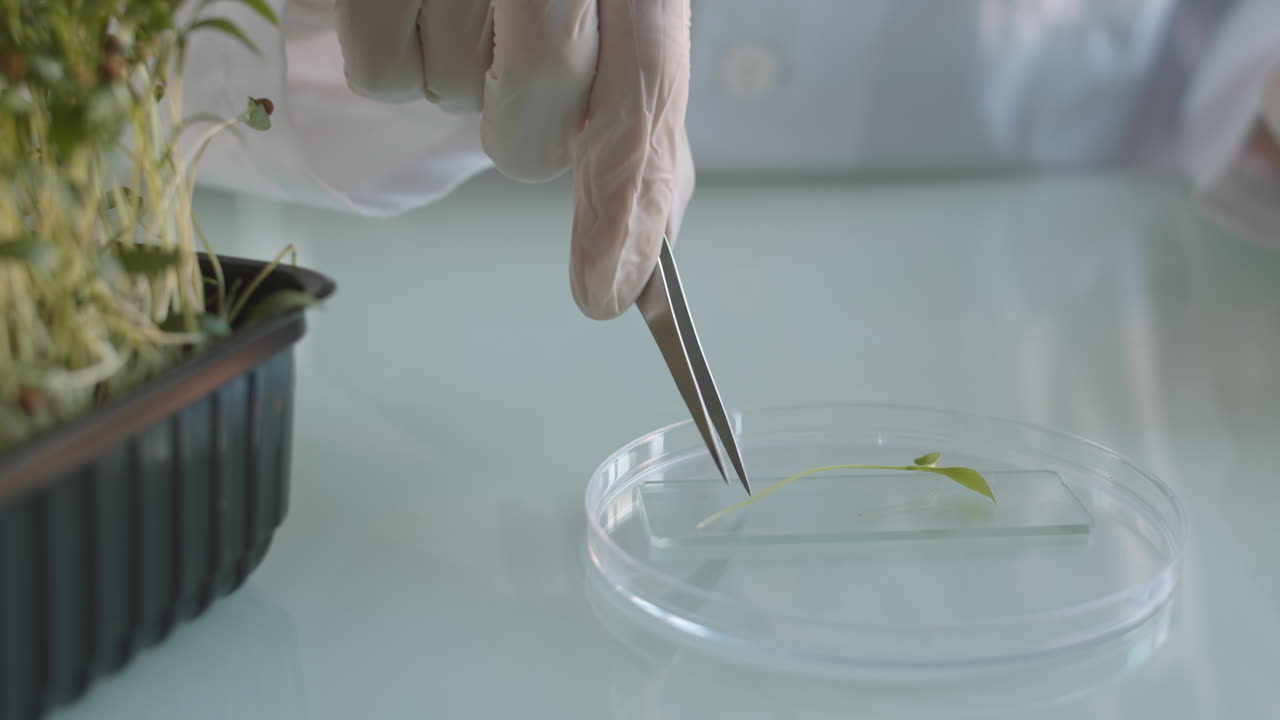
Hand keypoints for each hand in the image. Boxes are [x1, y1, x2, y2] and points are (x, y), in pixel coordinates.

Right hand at [333, 0, 694, 319]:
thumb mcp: (619, 11)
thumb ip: (636, 120)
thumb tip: (643, 258)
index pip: (641, 98)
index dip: (622, 205)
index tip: (604, 291)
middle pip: (532, 124)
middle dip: (524, 127)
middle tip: (513, 64)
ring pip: (452, 96)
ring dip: (458, 76)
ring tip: (465, 1)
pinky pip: (383, 74)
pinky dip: (394, 58)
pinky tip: (415, 2)